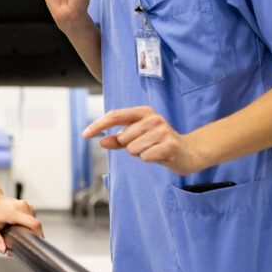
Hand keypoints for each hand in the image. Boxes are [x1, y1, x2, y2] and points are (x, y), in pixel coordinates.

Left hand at [0, 191, 43, 255]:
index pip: (33, 224)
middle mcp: (22, 207)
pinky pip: (33, 218)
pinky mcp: (27, 205)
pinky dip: (29, 224)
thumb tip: (4, 250)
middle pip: (36, 225)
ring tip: (19, 232)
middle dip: (32, 235)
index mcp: (13, 213)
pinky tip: (19, 225)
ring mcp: (25, 204)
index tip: (36, 243)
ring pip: (35, 221)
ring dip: (30, 229)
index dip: (38, 235)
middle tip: (22, 240)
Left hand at [82, 106, 205, 175]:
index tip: (84, 134)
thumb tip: (100, 140)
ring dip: (140, 154)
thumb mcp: (136, 139)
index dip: (98, 125)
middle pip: (123, 137)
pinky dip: (149, 159)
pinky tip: (160, 156)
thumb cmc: (158, 144)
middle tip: (145, 146)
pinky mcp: (169, 145)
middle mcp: (153, 118)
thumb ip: (117, 139)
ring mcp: (162, 130)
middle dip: (128, 146)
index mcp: (143, 112)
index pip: (115, 115)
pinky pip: (144, 157)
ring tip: (153, 150)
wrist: (188, 153)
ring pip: (132, 149)